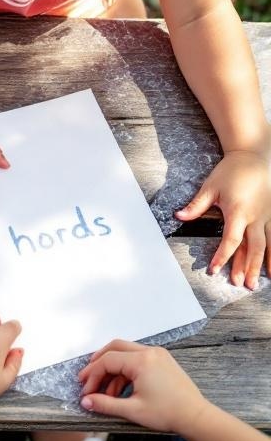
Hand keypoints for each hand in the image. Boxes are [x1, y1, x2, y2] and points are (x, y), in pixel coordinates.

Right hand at [78, 340, 210, 433]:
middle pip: (114, 348)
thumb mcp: (132, 410)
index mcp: (142, 361)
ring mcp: (157, 355)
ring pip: (125, 353)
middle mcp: (150, 352)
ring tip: (107, 393)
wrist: (196, 417)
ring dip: (112, 370)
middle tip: (88, 380)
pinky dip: (125, 371)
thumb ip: (105, 404)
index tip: (85, 390)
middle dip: (98, 364)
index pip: (107, 361)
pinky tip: (121, 390)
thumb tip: (85, 401)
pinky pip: (136, 359)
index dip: (92, 375)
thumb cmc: (168, 413)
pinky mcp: (162, 361)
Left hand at [176, 149, 270, 288]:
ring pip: (267, 246)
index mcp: (238, 211)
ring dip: (262, 265)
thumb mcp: (211, 186)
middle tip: (241, 285)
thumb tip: (178, 216)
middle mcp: (256, 217)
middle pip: (252, 248)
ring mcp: (268, 216)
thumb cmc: (231, 171)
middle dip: (246, 268)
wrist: (255, 155)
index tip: (214, 269)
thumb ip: (196, 205)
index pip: (231, 240)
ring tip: (258, 283)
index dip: (222, 256)